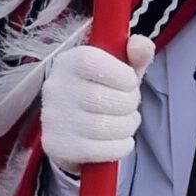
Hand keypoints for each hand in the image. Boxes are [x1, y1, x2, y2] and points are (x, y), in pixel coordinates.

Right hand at [40, 34, 152, 171]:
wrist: (74, 130)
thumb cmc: (102, 92)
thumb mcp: (120, 70)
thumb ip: (135, 55)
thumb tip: (142, 45)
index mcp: (69, 61)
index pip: (92, 63)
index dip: (122, 75)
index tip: (129, 83)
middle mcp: (55, 88)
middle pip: (103, 99)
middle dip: (129, 105)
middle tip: (130, 107)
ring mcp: (53, 119)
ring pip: (104, 127)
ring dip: (126, 127)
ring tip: (126, 123)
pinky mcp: (57, 146)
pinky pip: (99, 150)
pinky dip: (120, 147)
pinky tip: (119, 141)